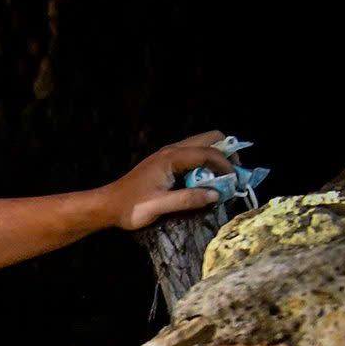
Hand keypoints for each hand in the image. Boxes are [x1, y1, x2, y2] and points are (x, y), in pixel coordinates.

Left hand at [103, 131, 238, 230]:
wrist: (107, 205)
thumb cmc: (130, 207)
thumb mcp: (159, 206)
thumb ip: (188, 199)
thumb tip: (216, 194)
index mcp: (171, 158)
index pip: (208, 153)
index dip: (226, 165)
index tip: (236, 180)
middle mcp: (171, 150)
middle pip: (210, 138)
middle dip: (227, 152)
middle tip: (234, 173)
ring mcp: (169, 155)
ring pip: (202, 145)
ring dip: (217, 157)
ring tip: (223, 178)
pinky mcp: (167, 162)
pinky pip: (194, 155)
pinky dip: (206, 163)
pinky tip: (206, 181)